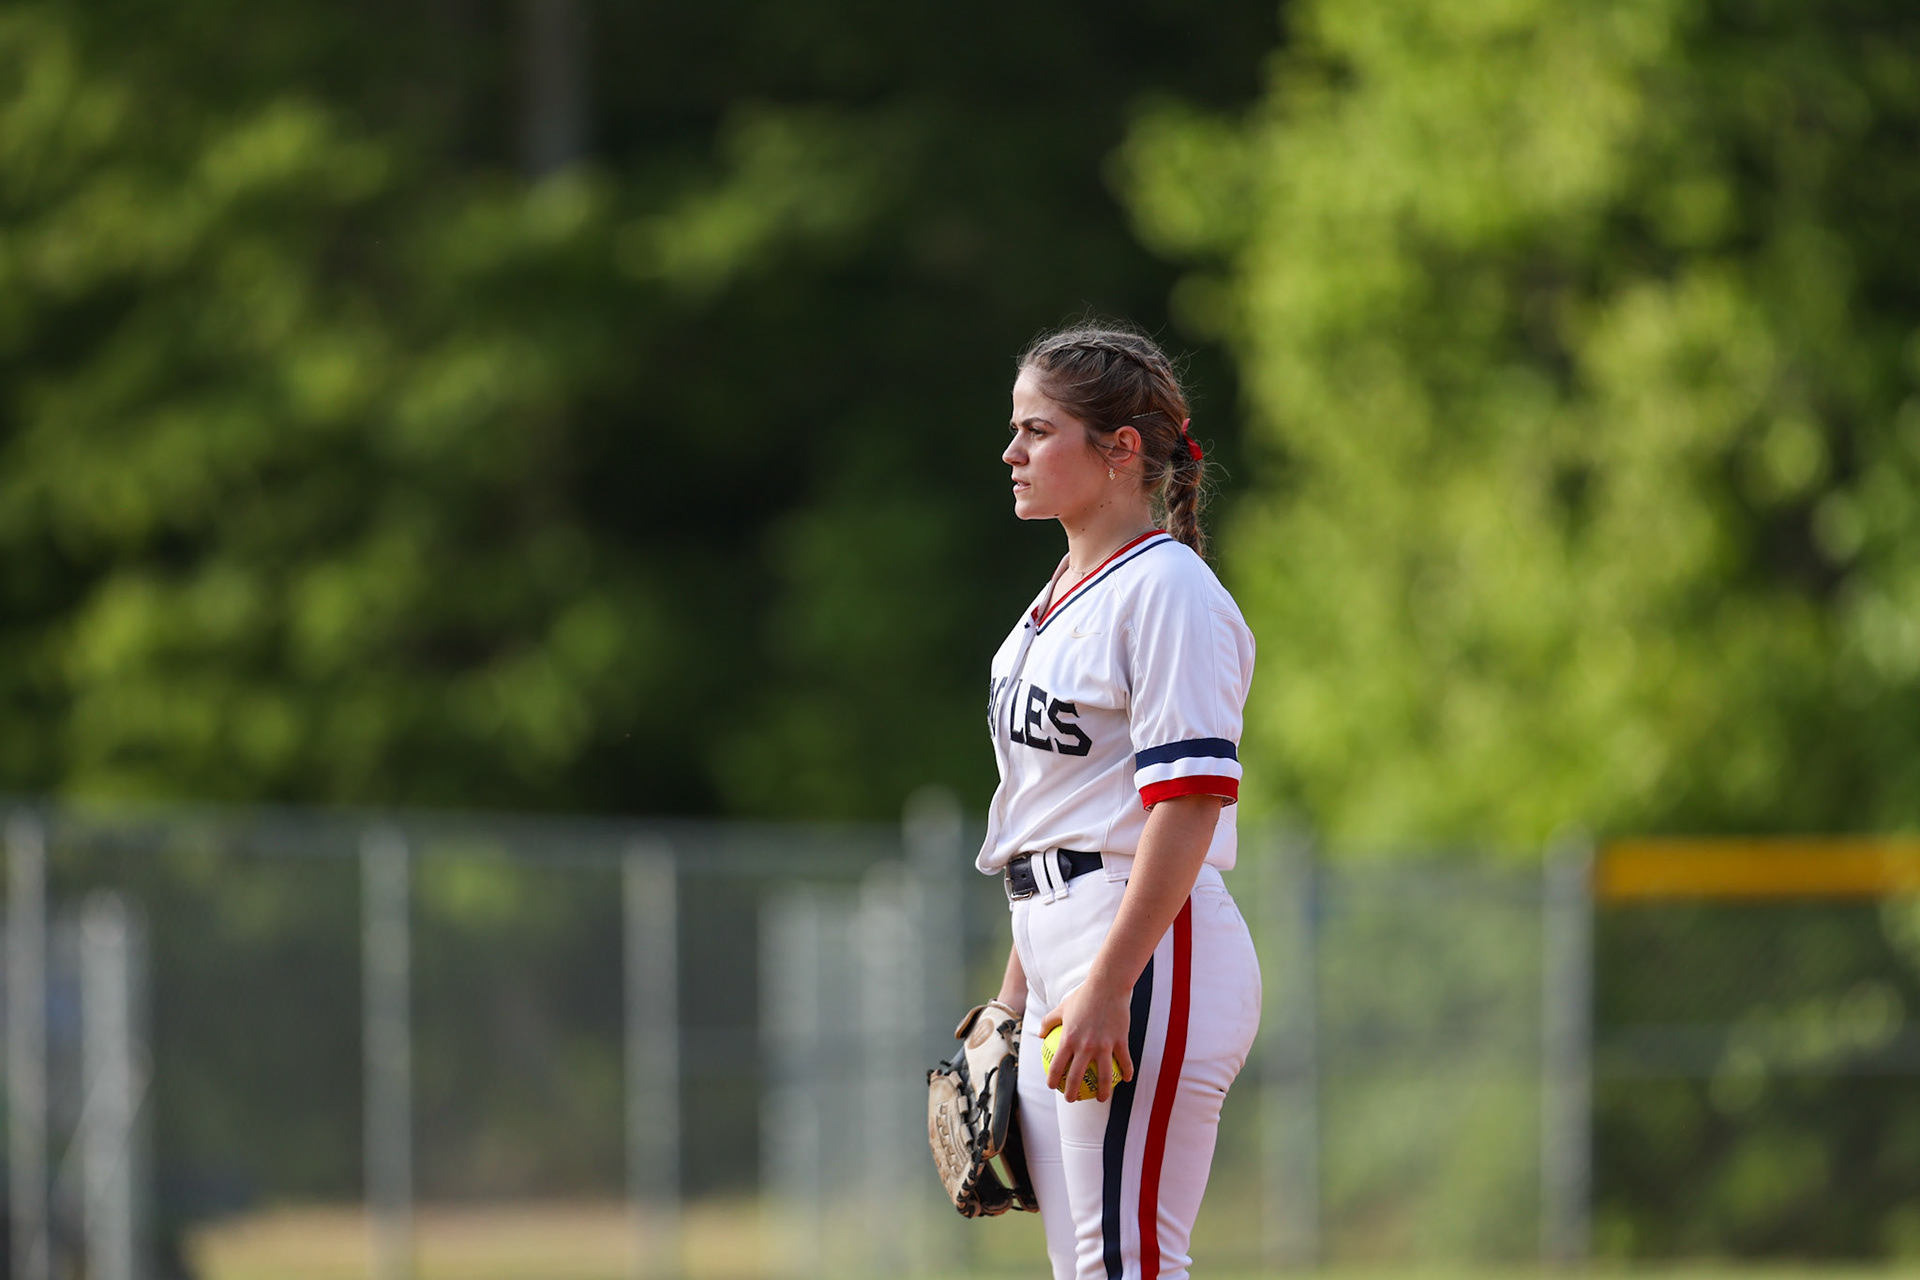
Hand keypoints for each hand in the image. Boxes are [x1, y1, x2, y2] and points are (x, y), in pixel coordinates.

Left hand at [1038, 979, 1134, 1102]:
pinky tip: (1126, 1079)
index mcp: (1069, 1039)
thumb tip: (1040, 1035)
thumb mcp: (1062, 1007)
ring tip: (1100, 1099)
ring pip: (1103, 1077)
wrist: (1108, 986)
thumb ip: (1049, 1022)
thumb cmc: (1083, 996)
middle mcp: (1085, 1046)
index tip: (1053, 1087)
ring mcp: (1104, 1045)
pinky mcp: (1120, 1041)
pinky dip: (1127, 1072)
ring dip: (1101, 1092)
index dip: (1053, 1080)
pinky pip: (1125, 1062)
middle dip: (1073, 1093)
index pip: (1057, 1066)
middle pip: (1077, 1077)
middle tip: (1072, 1099)